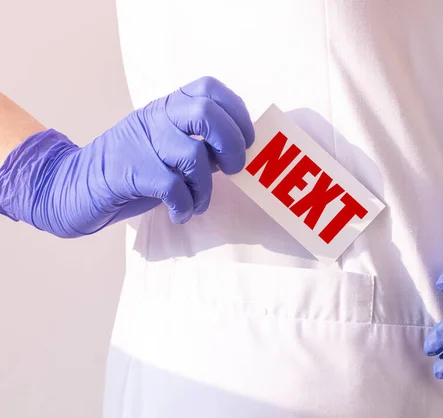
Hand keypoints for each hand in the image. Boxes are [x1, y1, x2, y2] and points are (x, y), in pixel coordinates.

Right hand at [0, 77, 253, 236]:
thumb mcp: (170, 145)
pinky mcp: (129, 171)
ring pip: (193, 156)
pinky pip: (173, 187)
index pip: (210, 89)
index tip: (246, 141)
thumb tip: (239, 152)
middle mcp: (156, 116)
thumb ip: (201, 143)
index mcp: (168, 105)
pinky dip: (185, 206)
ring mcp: (141, 142)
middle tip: (233, 169)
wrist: (77, 185)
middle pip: (206, 114)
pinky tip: (181, 213)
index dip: (237, 114)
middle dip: (231, 145)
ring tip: (198, 201)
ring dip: (205, 187)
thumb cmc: (136, 168)